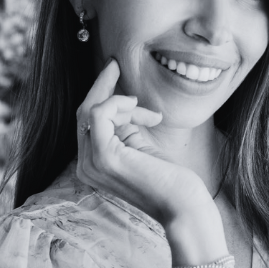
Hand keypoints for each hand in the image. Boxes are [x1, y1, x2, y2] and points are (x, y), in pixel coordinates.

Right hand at [75, 58, 213, 226]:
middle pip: (84, 113)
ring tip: (147, 113)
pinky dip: (117, 103)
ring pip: (90, 110)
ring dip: (120, 101)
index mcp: (93, 164)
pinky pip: (99, 113)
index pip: (88, 122)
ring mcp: (91, 163)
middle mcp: (85, 166)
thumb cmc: (169, 177)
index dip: (101, 95)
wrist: (184, 203)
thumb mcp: (141, 145)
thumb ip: (126, 126)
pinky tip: (139, 108)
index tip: (114, 71)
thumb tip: (123, 101)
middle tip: (115, 63)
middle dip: (102, 86)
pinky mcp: (104, 156)